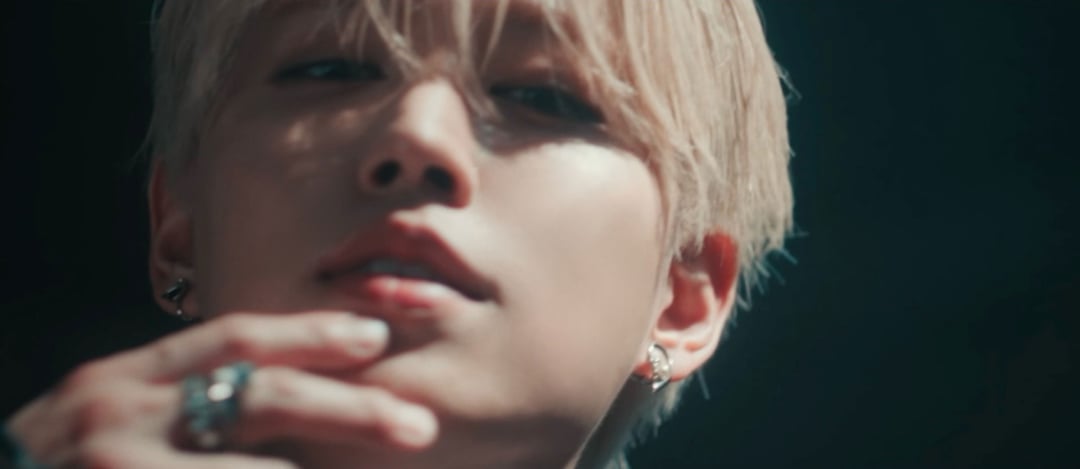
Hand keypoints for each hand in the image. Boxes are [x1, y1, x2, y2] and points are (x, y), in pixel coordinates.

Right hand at [5, 312, 437, 467]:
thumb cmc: (52, 467)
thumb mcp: (104, 418)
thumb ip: (178, 402)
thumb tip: (279, 394)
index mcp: (121, 380)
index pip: (233, 339)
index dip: (310, 334)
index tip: (374, 334)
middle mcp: (119, 416)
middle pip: (261, 397)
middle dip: (349, 408)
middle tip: (417, 422)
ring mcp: (117, 468)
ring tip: (393, 462)